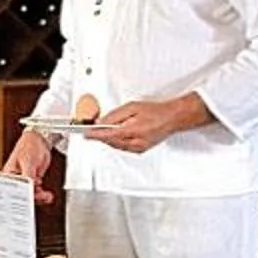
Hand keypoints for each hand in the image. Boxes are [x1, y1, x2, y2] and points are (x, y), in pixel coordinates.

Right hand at [3, 127, 54, 201]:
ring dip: (39, 197)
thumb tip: (30, 188)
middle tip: (40, 196)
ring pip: (31, 195)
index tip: (28, 199)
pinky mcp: (34, 182)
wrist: (40, 141)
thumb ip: (28, 176)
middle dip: (32, 198)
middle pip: (21, 196)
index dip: (19, 198)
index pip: (11, 191)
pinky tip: (48, 195)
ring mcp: (25, 182)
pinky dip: (43, 195)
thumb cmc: (28, 146)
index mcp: (8, 175)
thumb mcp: (28, 161)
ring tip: (46, 196)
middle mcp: (16, 180)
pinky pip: (37, 192)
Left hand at [91, 94, 206, 154]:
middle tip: (92, 130)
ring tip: (103, 131)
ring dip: (108, 139)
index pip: (108, 135)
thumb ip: (115, 115)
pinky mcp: (140, 150)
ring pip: (116, 146)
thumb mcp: (132, 107)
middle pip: (111, 142)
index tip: (86, 134)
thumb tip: (102, 122)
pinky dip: (116, 142)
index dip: (95, 135)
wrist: (172, 118)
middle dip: (101, 136)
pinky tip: (115, 135)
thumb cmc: (156, 111)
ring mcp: (138, 148)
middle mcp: (136, 142)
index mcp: (133, 131)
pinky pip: (123, 147)